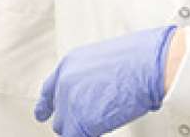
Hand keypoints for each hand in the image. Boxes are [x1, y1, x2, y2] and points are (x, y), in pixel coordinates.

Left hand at [35, 25, 174, 135]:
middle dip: (71, 119)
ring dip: (80, 129)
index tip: (42, 113)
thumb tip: (95, 95)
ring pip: (65, 129)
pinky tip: (97, 132)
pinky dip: (86, 135)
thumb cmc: (139, 59)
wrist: (148, 66)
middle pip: (59, 113)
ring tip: (100, 123)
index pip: (49, 89)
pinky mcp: (79, 122)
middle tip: (87, 121)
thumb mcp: (105, 61)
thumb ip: (91, 80)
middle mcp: (64, 83)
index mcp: (70, 64)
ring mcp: (70, 103)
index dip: (46, 104)